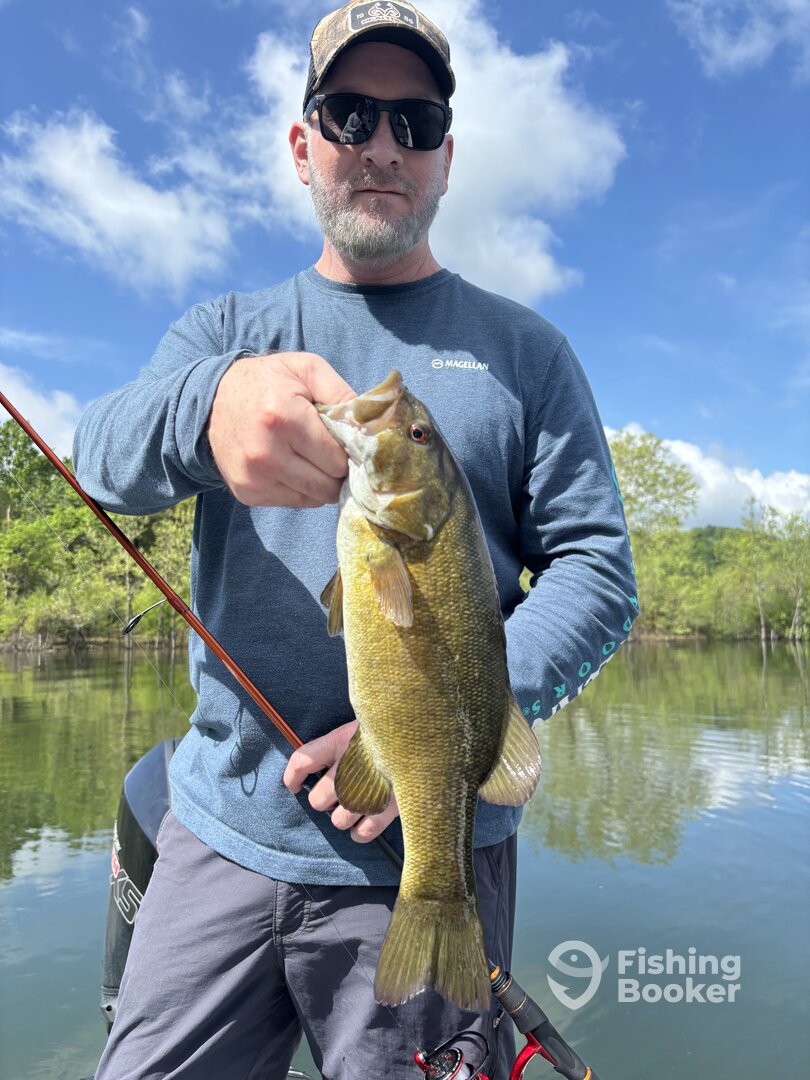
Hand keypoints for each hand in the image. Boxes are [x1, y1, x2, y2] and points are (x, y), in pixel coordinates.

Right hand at [208, 352, 354, 507]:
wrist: (211, 400)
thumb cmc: (268, 381)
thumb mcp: (307, 369)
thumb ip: (342, 393)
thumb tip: (370, 427)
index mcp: (284, 418)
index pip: (338, 459)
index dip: (348, 451)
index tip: (344, 441)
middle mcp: (266, 454)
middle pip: (328, 485)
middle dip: (338, 471)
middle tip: (332, 452)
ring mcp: (254, 478)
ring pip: (313, 499)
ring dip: (321, 483)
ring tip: (312, 458)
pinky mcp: (247, 493)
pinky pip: (293, 502)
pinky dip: (301, 489)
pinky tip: (292, 466)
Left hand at [283, 720, 399, 843]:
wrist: (435, 731)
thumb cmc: (396, 728)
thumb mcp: (366, 723)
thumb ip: (343, 742)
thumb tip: (319, 765)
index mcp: (342, 739)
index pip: (303, 760)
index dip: (292, 776)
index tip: (293, 785)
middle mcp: (351, 765)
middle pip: (317, 799)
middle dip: (325, 800)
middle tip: (340, 792)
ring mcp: (371, 789)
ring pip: (338, 820)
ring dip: (344, 816)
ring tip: (358, 804)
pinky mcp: (392, 807)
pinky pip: (363, 833)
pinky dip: (361, 832)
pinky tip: (366, 823)